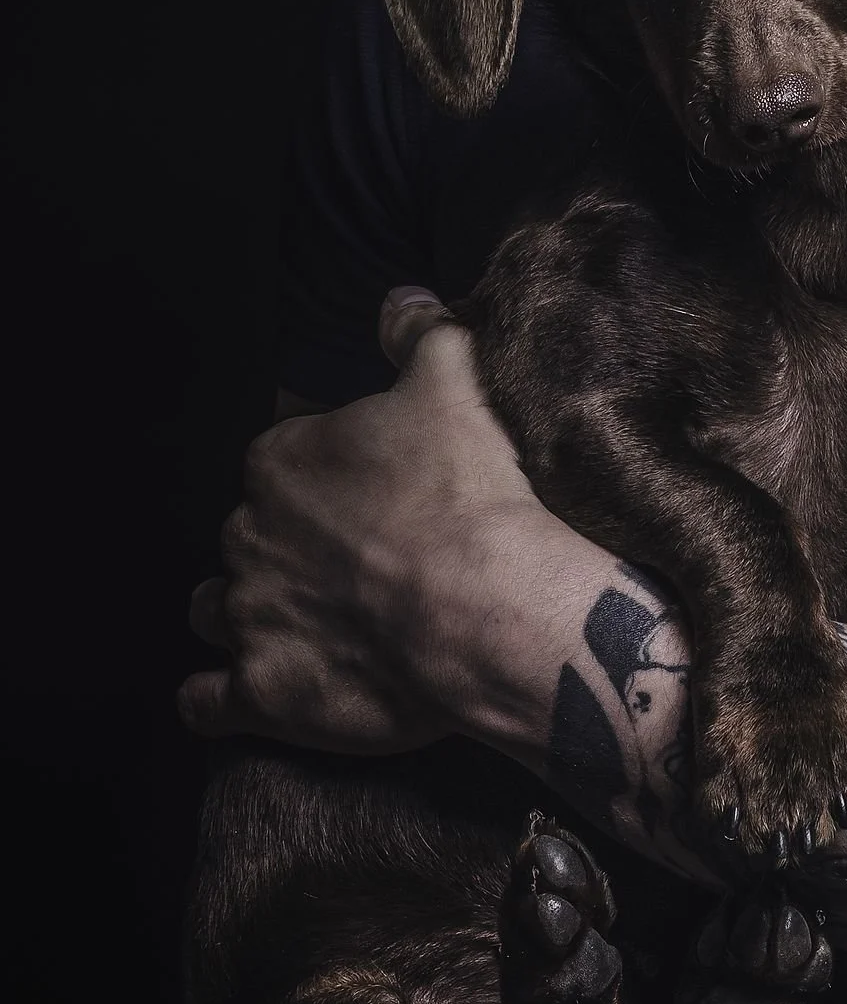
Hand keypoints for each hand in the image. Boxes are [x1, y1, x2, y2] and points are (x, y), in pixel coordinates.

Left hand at [179, 289, 596, 757]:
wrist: (486, 607)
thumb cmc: (469, 493)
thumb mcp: (455, 380)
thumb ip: (420, 334)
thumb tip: (399, 301)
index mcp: (280, 461)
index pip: (277, 464)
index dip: (319, 484)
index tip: (365, 501)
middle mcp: (246, 535)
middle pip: (246, 537)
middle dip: (282, 550)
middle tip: (349, 567)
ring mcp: (247, 617)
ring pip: (210, 613)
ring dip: (239, 616)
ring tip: (295, 626)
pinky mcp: (260, 693)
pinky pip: (203, 702)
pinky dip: (217, 699)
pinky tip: (247, 694)